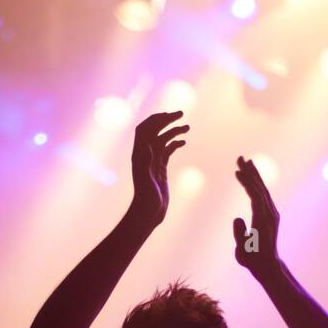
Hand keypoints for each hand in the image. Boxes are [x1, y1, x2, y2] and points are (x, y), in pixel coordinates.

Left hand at [129, 111, 187, 227]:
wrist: (148, 213)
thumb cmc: (145, 199)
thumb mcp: (145, 180)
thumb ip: (145, 162)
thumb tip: (147, 145)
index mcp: (139, 154)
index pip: (144, 129)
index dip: (155, 119)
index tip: (169, 115)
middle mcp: (145, 155)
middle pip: (155, 131)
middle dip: (167, 120)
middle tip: (181, 113)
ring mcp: (153, 162)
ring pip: (163, 140)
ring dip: (174, 131)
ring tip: (187, 127)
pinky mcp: (160, 169)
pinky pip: (167, 151)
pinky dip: (175, 143)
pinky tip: (184, 142)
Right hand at [232, 156, 280, 275]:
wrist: (268, 265)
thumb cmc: (253, 259)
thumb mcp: (243, 251)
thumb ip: (240, 234)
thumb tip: (237, 218)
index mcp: (263, 219)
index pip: (255, 195)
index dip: (247, 182)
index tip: (238, 171)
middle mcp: (270, 213)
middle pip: (260, 188)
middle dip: (250, 172)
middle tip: (240, 158)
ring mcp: (272, 213)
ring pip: (263, 190)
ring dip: (254, 176)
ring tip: (246, 162)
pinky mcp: (271, 215)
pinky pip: (263, 195)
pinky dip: (256, 185)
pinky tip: (251, 179)